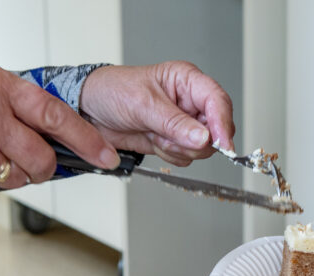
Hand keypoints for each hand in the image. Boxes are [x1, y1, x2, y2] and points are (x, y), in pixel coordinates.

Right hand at [0, 63, 118, 193]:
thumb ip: (20, 107)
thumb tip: (62, 137)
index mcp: (0, 87)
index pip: (56, 116)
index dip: (86, 140)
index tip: (106, 156)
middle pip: (42, 159)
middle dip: (41, 168)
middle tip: (24, 160)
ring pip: (17, 178)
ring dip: (6, 173)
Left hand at [79, 62, 234, 166]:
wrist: (91, 111)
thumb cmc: (113, 91)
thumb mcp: (143, 104)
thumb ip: (175, 123)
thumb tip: (204, 138)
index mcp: (187, 81)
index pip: (218, 101)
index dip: (223, 124)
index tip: (222, 144)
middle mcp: (190, 102)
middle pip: (215, 130)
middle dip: (193, 141)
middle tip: (169, 136)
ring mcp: (184, 123)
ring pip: (201, 148)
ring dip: (177, 149)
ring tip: (155, 134)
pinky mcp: (175, 140)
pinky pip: (186, 157)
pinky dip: (170, 155)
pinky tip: (153, 141)